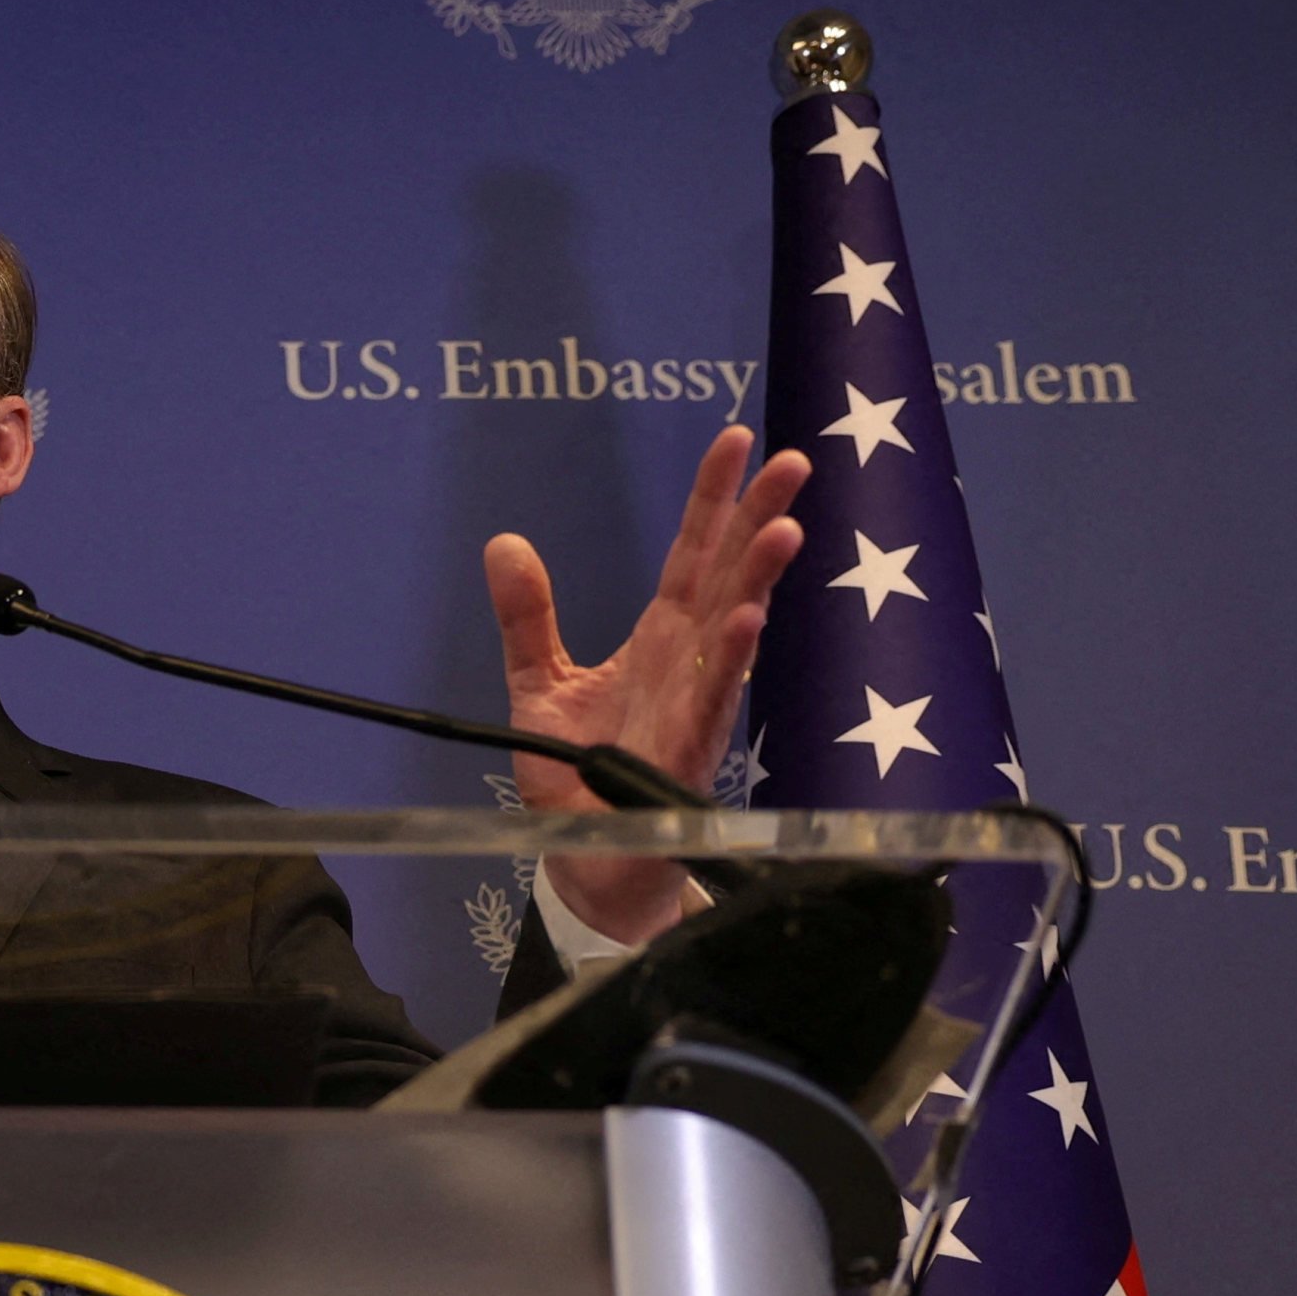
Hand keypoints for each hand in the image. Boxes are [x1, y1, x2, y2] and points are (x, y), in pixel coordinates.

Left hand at [487, 425, 807, 947]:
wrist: (586, 856)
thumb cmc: (575, 772)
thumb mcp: (536, 683)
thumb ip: (527, 616)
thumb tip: (503, 543)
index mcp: (661, 636)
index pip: (693, 553)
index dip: (712, 498)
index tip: (737, 439)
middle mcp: (689, 662)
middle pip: (728, 576)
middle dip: (759, 519)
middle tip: (793, 462)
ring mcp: (695, 705)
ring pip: (734, 632)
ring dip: (760, 582)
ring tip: (784, 529)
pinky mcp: (685, 754)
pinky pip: (712, 701)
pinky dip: (731, 662)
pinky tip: (748, 624)